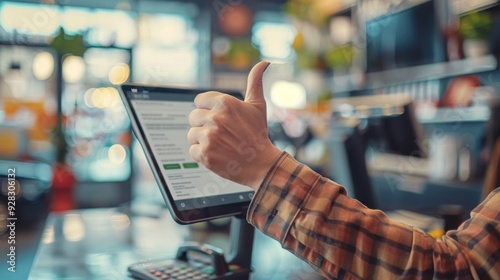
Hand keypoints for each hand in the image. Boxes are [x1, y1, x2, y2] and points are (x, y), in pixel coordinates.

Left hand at [187, 61, 281, 190]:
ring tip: (220, 145)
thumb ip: (255, 82)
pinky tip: (217, 154)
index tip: (219, 120)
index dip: (208, 111)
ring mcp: (209, 137)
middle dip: (204, 126)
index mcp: (225, 103)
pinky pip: (192, 151)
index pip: (199, 101)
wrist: (262, 164)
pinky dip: (202, 155)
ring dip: (202, 141)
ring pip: (192, 135)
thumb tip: (263, 63)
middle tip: (221, 134)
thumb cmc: (258, 134)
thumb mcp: (257, 105)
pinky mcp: (205, 154)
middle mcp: (215, 118)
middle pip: (193, 117)